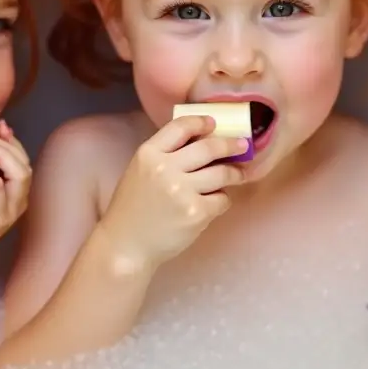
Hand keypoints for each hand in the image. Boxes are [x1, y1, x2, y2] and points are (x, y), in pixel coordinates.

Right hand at [97, 114, 244, 269]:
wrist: (126, 246)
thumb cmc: (133, 209)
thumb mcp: (140, 172)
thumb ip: (165, 155)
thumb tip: (204, 141)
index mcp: (148, 154)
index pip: (181, 126)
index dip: (201, 122)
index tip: (214, 124)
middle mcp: (165, 168)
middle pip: (209, 147)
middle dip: (230, 145)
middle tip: (241, 146)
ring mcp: (181, 190)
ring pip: (222, 173)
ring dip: (234, 174)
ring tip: (238, 175)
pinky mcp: (196, 212)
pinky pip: (222, 199)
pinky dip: (222, 200)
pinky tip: (215, 203)